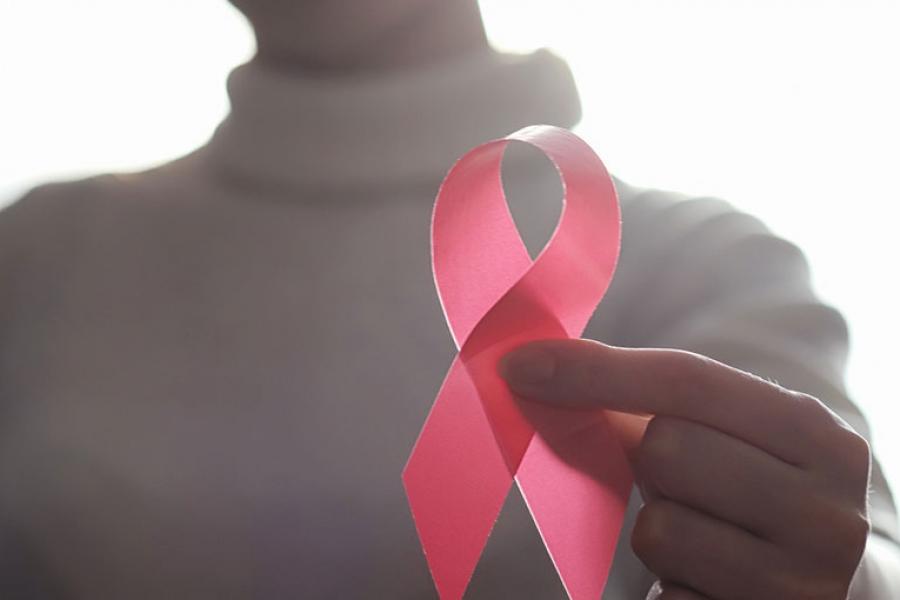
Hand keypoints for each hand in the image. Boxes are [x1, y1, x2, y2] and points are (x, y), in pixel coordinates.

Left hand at [500, 339, 870, 599]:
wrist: (845, 590)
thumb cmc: (766, 495)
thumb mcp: (741, 440)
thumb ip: (661, 404)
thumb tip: (540, 371)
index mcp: (817, 437)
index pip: (687, 381)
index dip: (596, 369)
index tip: (521, 364)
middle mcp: (824, 511)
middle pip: (666, 448)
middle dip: (650, 463)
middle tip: (684, 482)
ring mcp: (799, 585)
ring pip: (658, 530)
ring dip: (661, 531)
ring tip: (704, 537)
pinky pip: (666, 596)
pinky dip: (671, 584)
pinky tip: (708, 581)